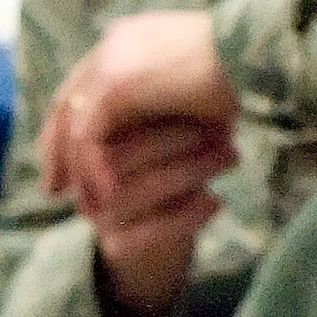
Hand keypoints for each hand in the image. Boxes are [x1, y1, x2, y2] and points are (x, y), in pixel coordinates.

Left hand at [42, 9, 236, 207]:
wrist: (253, 47)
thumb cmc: (239, 69)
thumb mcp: (194, 88)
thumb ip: (166, 104)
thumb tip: (166, 138)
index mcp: (129, 38)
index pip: (84, 84)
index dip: (73, 124)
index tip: (72, 160)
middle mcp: (112, 43)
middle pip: (66, 101)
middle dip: (56, 147)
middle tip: (55, 186)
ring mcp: (110, 60)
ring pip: (72, 122)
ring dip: (72, 166)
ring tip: (80, 203)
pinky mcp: (116, 83)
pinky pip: (90, 136)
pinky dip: (92, 168)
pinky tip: (103, 195)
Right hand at [75, 113, 236, 316]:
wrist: (159, 230)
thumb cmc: (166, 161)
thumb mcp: (164, 127)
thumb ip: (161, 106)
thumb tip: (196, 71)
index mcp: (88, 143)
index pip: (109, 123)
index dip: (154, 116)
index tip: (199, 103)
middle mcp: (85, 177)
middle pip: (121, 155)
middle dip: (174, 139)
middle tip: (221, 129)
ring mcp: (98, 213)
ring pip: (138, 189)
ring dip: (191, 170)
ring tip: (231, 155)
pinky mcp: (118, 244)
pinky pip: (152, 229)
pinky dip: (189, 214)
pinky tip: (217, 200)